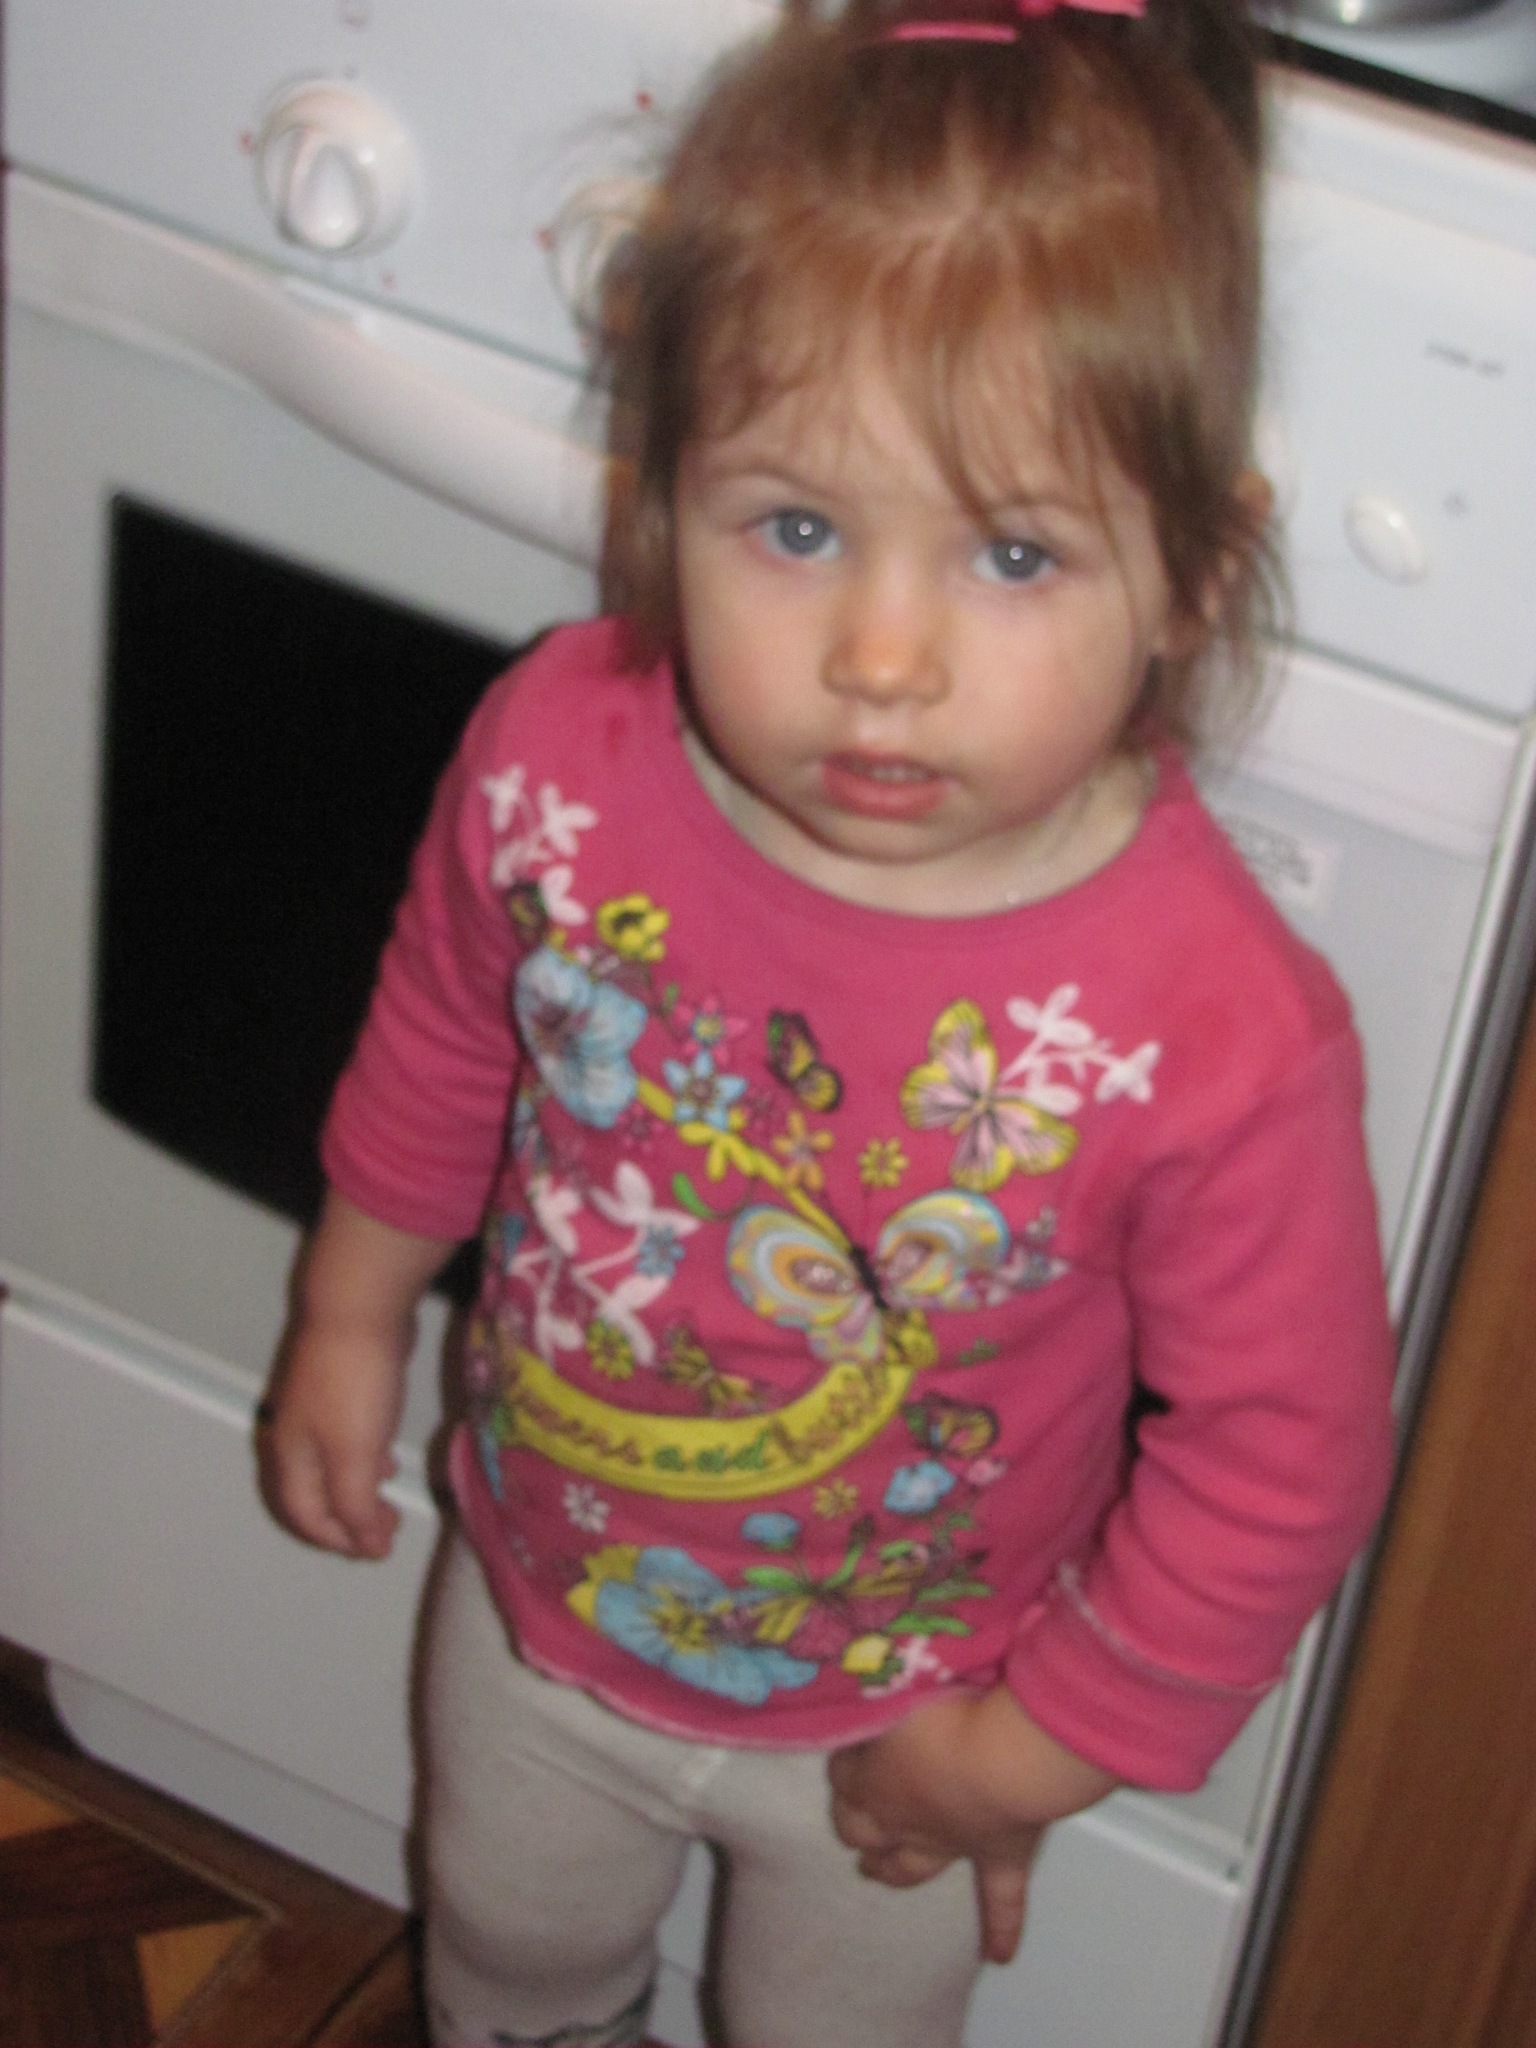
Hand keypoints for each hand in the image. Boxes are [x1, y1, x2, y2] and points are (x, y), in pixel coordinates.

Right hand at [261, 1321, 408, 1558]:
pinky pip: (349, 1433)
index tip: (371, 1552)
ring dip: (357, 1485)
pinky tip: (386, 1449)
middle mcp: (296, 1431)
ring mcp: (318, 1402)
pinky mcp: (342, 1380)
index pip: (303, 1512)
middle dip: (346, 1516)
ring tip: (387, 1496)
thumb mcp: (354, 1455)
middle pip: (314, 1489)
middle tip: (385, 1530)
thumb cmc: (353, 1384)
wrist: (359, 1304)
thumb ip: (355, 1504)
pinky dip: (365, 1453)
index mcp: (291, 1453)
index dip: (334, 1538)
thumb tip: (365, 1548)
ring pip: (332, 1460)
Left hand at [827, 1686, 1118, 1962]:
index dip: (844, 1765)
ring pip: (911, 1867)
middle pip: (864, 1830)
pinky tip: (998, 1955)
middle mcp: (904, 1819)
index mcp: (873, 1779)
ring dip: (893, 1870)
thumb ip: (878, 1682)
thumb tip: (862, 1669)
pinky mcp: (1001, 1855)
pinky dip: (1001, 1926)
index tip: (848, 1747)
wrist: (1003, 1756)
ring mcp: (952, 1842)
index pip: (843, 1777)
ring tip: (877, 1874)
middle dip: (855, 1826)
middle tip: (850, 1823)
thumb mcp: (897, 1680)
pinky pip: (1002, 1899)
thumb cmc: (946, 1709)